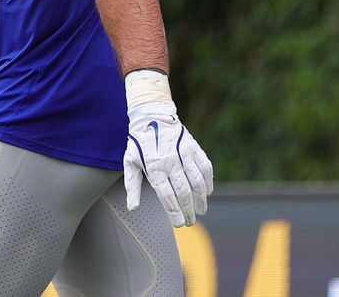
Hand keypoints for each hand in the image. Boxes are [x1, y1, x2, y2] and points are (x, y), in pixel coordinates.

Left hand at [122, 70, 212, 227]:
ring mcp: (183, 153)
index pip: (167, 195)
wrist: (152, 115)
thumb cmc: (139, 142)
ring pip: (197, 181)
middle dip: (189, 210)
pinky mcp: (193, 146)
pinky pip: (205, 166)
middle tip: (190, 222)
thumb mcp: (129, 162)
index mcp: (153, 167)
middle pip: (184, 191)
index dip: (175, 212)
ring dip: (201, 199)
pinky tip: (208, 192)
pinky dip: (208, 181)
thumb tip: (133, 207)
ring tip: (201, 210)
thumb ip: (132, 185)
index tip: (179, 223)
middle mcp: (170, 161)